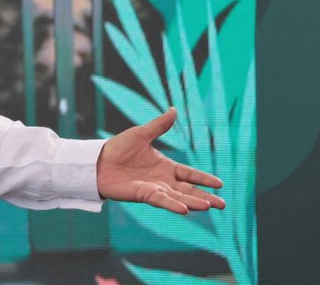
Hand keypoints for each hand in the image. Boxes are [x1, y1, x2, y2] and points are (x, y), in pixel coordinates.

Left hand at [96, 107, 224, 213]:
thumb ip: (159, 125)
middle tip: (222, 204)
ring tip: (210, 206)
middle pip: (188, 190)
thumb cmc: (118, 148)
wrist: (97, 160)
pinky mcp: (143, 194)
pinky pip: (161, 200)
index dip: (203, 179)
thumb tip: (174, 109)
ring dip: (193, 202)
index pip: (189, 174)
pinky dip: (172, 205)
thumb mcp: (141, 134)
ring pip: (178, 197)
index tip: (220, 184)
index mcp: (165, 166)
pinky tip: (185, 210)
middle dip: (205, 197)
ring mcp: (154, 188)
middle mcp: (163, 180)